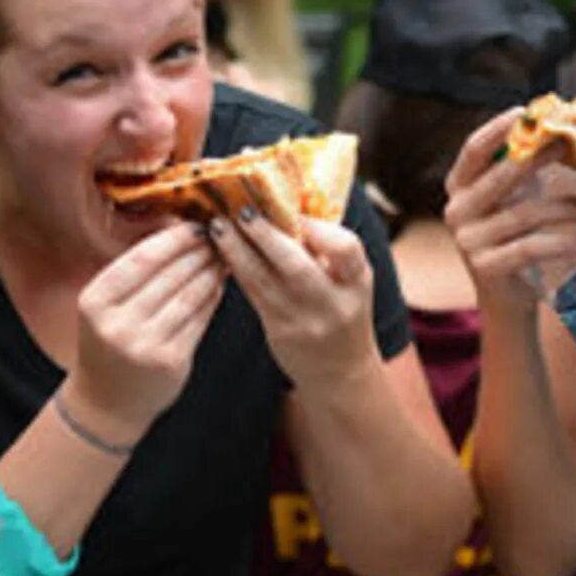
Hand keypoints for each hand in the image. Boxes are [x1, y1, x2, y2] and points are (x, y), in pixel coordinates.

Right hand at [67, 223, 228, 441]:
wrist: (106, 404)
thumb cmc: (107, 347)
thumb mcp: (102, 308)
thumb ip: (131, 275)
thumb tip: (178, 232)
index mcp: (95, 302)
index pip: (140, 259)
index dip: (173, 239)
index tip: (194, 225)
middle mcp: (117, 324)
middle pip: (168, 275)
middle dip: (198, 252)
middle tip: (218, 236)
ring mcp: (145, 345)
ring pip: (188, 296)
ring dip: (210, 272)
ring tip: (224, 257)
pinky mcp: (171, 362)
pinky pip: (199, 320)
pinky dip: (212, 298)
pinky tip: (219, 284)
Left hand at [210, 212, 376, 390]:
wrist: (341, 372)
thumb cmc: (343, 312)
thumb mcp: (350, 281)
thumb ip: (327, 250)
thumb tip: (287, 202)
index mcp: (357, 282)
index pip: (345, 248)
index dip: (317, 227)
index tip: (293, 210)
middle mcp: (332, 302)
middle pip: (295, 265)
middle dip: (265, 235)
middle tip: (241, 210)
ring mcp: (304, 320)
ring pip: (264, 279)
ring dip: (237, 249)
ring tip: (218, 225)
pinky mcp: (279, 331)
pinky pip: (253, 294)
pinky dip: (236, 268)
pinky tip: (221, 250)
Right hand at [443, 109, 575, 311]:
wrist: (506, 298)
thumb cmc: (513, 239)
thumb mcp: (511, 201)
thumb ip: (521, 171)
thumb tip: (559, 131)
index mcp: (457, 190)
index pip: (472, 152)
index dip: (495, 130)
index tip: (522, 112)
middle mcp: (456, 213)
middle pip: (502, 177)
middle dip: (539, 158)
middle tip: (571, 147)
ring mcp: (468, 242)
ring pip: (526, 213)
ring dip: (568, 209)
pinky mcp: (487, 267)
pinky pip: (533, 246)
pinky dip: (564, 241)